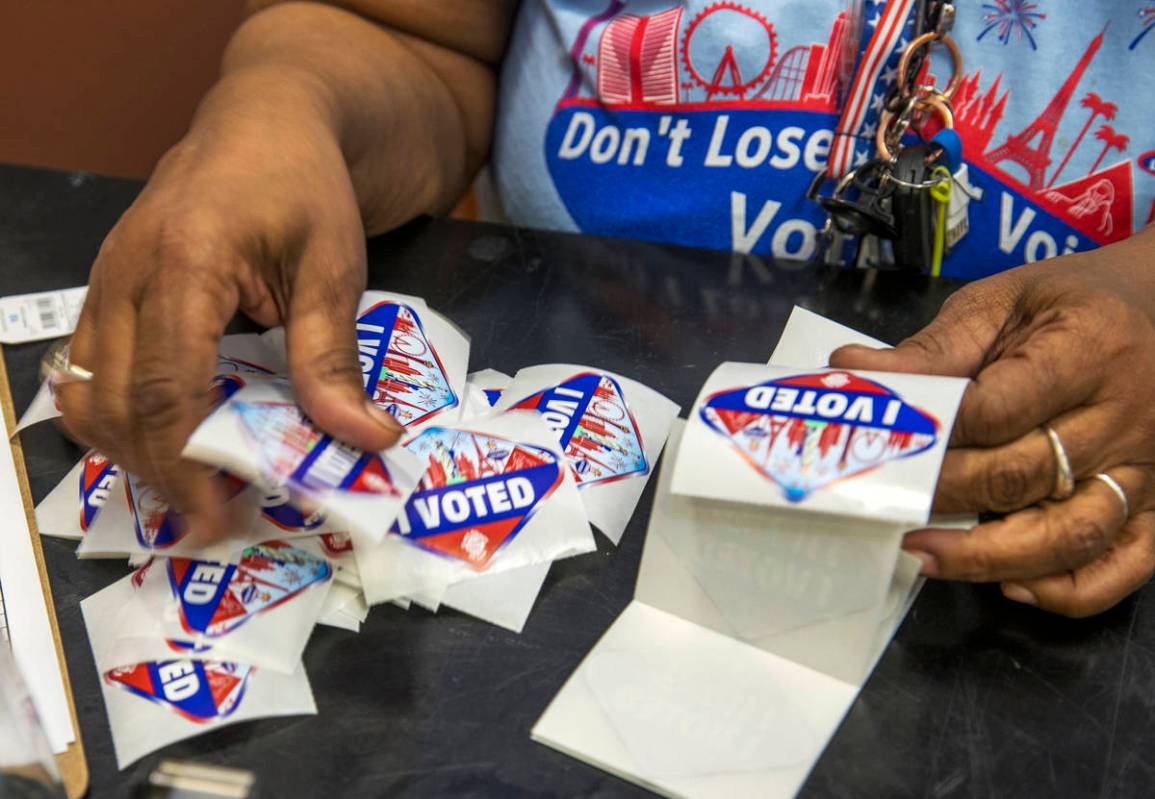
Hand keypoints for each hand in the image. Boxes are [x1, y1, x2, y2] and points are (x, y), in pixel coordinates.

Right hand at [57, 91, 402, 539]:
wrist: (266, 121)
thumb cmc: (305, 186)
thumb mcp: (334, 266)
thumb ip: (333, 356)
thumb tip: (364, 439)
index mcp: (186, 262)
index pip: (169, 388)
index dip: (188, 465)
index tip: (217, 519)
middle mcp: (126, 273)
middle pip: (117, 403)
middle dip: (159, 474)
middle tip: (213, 521)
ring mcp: (106, 279)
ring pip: (89, 393)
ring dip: (132, 452)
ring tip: (191, 490)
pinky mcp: (107, 289)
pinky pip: (92, 370)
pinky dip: (121, 417)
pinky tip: (168, 440)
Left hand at [831, 235, 1154, 617]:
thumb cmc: (1078, 302)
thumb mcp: (1005, 301)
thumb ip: (934, 348)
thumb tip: (850, 371)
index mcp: (1088, 349)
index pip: (995, 411)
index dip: (933, 438)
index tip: (884, 449)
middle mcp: (1128, 416)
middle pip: (1023, 476)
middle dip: (943, 496)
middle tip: (886, 504)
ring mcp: (1151, 468)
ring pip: (1071, 535)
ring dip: (990, 557)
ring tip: (924, 555)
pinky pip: (1123, 565)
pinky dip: (1067, 590)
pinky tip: (1012, 585)